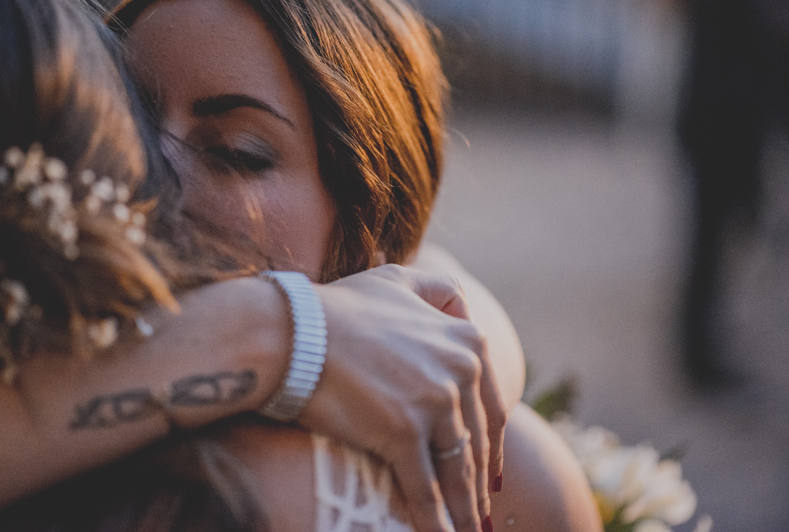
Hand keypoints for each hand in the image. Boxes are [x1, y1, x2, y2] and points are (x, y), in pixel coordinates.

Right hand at [301, 264, 506, 531]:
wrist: (295, 330)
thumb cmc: (340, 308)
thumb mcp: (398, 280)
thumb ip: (436, 289)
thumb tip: (460, 300)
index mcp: (468, 339)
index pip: (492, 406)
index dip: (493, 445)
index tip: (492, 474)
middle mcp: (461, 369)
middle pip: (477, 442)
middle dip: (478, 485)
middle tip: (479, 513)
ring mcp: (434, 401)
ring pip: (456, 469)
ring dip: (463, 509)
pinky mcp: (403, 431)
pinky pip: (424, 488)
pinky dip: (435, 521)